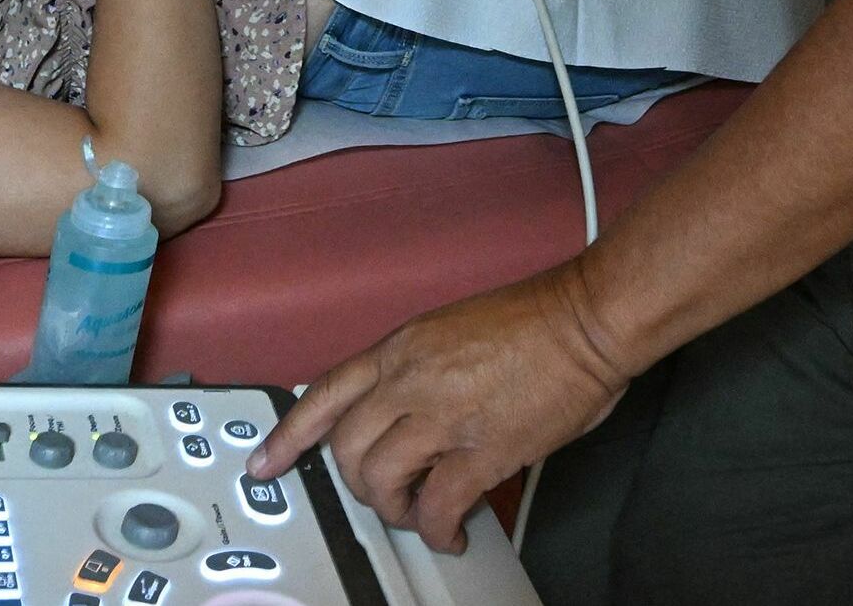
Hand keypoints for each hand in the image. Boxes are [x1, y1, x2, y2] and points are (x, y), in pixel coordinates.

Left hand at [248, 263, 630, 552]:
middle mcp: (409, 379)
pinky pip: (437, 505)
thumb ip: (418, 369)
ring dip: (394, 508)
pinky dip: (438, 528)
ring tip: (419, 514)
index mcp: (401, 347)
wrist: (586, 321)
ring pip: (380, 479)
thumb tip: (407, 413)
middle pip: (346, 448)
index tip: (266, 461)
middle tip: (382, 495)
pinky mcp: (480, 450)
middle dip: (357, 484)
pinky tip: (452, 530)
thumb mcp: (451, 329)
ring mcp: (441, 415)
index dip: (288, 435)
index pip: (323, 394)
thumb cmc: (537, 321)